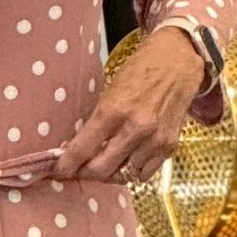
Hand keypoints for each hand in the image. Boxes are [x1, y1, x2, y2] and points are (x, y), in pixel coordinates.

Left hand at [56, 27, 206, 184]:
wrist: (177, 61)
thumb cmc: (140, 70)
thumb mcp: (110, 90)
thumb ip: (96, 120)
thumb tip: (76, 148)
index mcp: (114, 110)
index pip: (82, 149)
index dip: (66, 165)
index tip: (59, 171)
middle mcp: (135, 128)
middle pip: (101, 169)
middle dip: (85, 173)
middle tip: (78, 170)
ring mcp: (154, 140)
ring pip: (123, 175)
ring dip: (110, 173)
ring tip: (103, 164)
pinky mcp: (169, 147)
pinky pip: (144, 174)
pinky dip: (132, 172)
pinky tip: (126, 161)